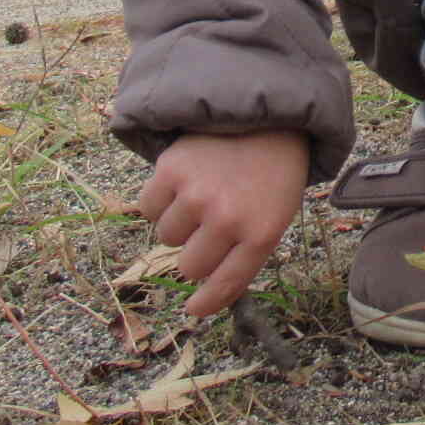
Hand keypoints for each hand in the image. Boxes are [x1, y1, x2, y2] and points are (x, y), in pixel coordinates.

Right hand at [139, 130, 309, 318]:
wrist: (267, 114)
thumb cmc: (272, 172)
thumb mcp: (276, 214)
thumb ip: (246, 253)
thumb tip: (206, 292)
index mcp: (262, 233)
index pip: (227, 283)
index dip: (207, 302)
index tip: (194, 309)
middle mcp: (228, 218)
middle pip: (189, 265)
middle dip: (196, 251)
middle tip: (210, 224)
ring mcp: (197, 194)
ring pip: (167, 236)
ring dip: (180, 222)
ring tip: (203, 194)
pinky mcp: (172, 170)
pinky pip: (148, 208)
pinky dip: (160, 200)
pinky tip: (183, 182)